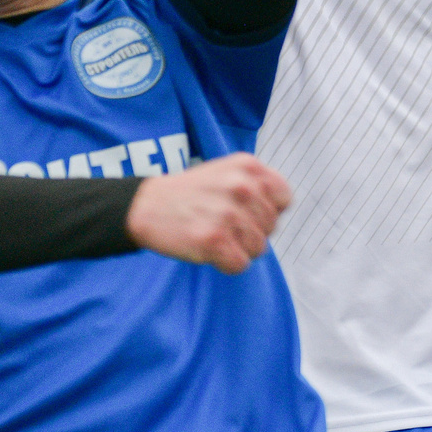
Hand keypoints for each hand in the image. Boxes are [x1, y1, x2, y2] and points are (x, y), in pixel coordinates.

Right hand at [125, 153, 292, 272]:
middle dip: (251, 231)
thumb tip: (280, 212)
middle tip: (221, 222)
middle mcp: (242, 187)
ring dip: (238, 248)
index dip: (268, 210)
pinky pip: (240, 265)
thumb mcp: (228, 172)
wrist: (147, 205)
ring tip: (214, 233)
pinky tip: (209, 248)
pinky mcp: (214, 240)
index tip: (245, 210)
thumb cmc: (192, 193)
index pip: (284, 199)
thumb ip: (259, 185)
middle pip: (272, 227)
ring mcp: (228, 214)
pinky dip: (226, 263)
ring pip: (258, 248)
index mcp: (249, 167)